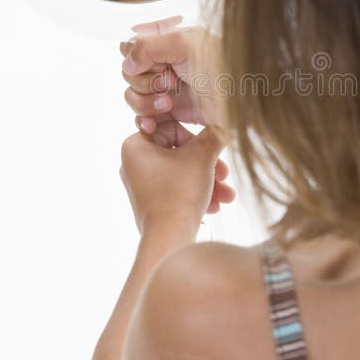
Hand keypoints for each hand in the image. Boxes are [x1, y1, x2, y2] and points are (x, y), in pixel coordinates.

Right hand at [120, 17, 221, 135]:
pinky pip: (143, 119)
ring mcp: (168, 90)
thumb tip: (127, 63)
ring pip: (133, 96)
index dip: (136, 56)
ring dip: (144, 103)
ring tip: (169, 104)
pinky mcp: (171, 115)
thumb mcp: (187, 44)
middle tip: (170, 83)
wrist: (247, 102)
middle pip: (128, 73)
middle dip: (142, 81)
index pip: (132, 45)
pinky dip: (143, 122)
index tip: (156, 62)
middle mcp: (167, 64)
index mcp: (170, 41)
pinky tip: (153, 125)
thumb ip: (149, 46)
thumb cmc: (224, 68)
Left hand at [120, 123, 234, 240]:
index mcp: (135, 145)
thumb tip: (222, 122)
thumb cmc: (180, 192)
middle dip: (209, 165)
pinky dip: (196, 193)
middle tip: (224, 175)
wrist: (169, 237)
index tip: (215, 152)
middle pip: (180, 153)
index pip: (174, 129)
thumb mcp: (202, 156)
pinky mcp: (150, 202)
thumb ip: (213, 134)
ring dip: (208, 181)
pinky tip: (215, 206)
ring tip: (227, 196)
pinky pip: (177, 188)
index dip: (199, 140)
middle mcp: (133, 163)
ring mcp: (141, 184)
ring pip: (182, 172)